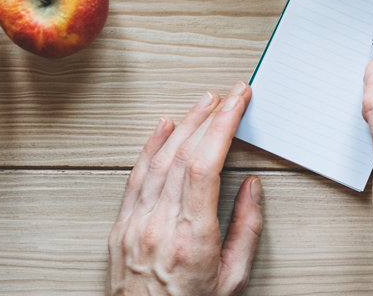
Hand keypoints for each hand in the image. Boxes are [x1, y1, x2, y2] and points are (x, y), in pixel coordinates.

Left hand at [107, 84, 262, 295]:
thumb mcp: (233, 279)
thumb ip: (246, 229)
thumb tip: (251, 187)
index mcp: (192, 239)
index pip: (206, 164)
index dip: (223, 125)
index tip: (238, 102)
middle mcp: (159, 227)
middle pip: (183, 154)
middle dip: (209, 116)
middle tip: (229, 94)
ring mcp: (135, 226)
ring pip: (158, 160)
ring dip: (183, 125)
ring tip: (203, 103)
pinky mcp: (120, 229)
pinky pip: (135, 178)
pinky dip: (149, 147)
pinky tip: (163, 127)